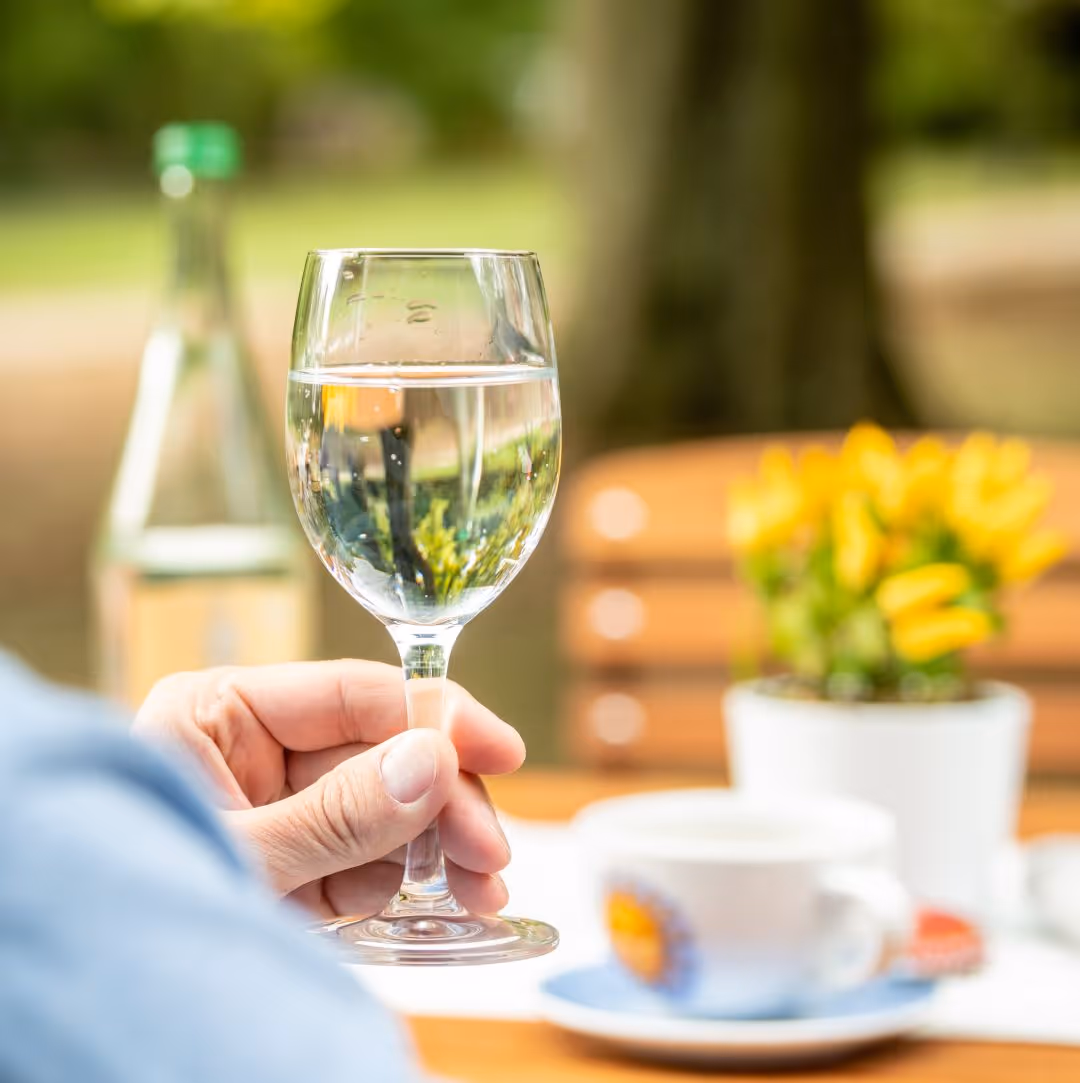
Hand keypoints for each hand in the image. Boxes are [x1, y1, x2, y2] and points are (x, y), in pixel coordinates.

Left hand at [133, 660, 523, 919]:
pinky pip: (368, 854)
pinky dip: (400, 880)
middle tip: (489, 854)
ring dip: (435, 848)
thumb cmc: (130, 911)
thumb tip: (435, 760)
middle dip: (441, 802)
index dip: (435, 716)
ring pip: (387, 804)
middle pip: (382, 750)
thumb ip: (339, 812)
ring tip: (479, 892)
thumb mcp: (241, 858)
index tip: (500, 750)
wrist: (105, 1000)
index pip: (352, 691)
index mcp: (221, 711)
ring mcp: (280, 805)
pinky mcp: (298, 858)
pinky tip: (423, 905)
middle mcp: (255, 748)